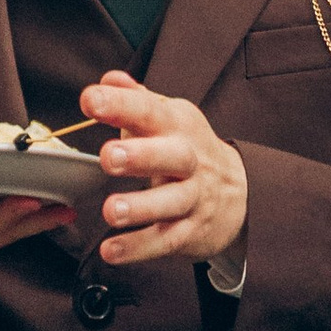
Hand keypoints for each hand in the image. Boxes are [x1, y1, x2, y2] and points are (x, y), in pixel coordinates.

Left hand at [82, 72, 247, 266]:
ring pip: (171, 202)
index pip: (150, 110)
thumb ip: (135, 100)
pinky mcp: (190, 231)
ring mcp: (193, 197)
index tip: (90, 100)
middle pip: (172, 156)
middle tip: (108, 157)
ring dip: (140, 208)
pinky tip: (110, 250)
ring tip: (111, 211)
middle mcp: (190, 160)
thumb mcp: (167, 117)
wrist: (239, 192)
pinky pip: (165, 241)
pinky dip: (138, 248)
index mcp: (178, 125)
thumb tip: (108, 80)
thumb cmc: (186, 148)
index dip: (120, 104)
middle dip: (141, 156)